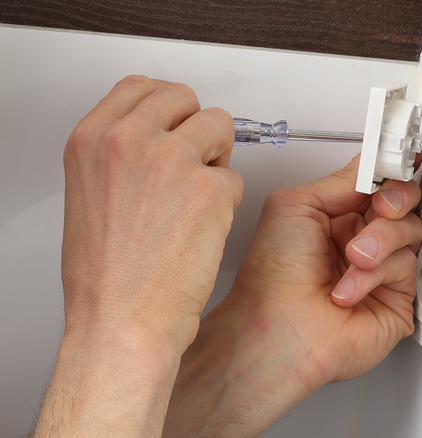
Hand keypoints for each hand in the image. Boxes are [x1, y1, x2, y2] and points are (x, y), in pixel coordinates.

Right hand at [34, 76, 242, 436]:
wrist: (124, 322)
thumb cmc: (106, 277)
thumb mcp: (89, 197)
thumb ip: (117, 158)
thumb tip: (151, 138)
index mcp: (91, 140)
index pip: (140, 87)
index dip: (165, 106)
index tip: (174, 122)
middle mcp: (129, 141)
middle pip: (185, 98)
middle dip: (196, 127)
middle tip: (193, 162)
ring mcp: (171, 161)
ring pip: (220, 126)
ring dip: (218, 158)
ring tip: (198, 198)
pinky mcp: (210, 188)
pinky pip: (236, 176)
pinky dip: (228, 201)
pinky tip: (203, 227)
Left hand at [163, 156, 421, 436]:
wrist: (277, 328)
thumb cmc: (272, 278)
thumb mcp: (295, 206)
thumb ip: (340, 180)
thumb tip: (372, 164)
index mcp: (337, 217)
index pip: (378, 184)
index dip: (390, 172)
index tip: (395, 161)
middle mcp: (362, 241)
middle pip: (404, 202)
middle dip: (395, 198)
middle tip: (380, 207)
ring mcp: (381, 270)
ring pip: (410, 230)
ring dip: (380, 239)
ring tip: (352, 257)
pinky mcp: (397, 298)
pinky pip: (408, 266)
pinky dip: (377, 273)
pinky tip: (348, 288)